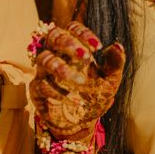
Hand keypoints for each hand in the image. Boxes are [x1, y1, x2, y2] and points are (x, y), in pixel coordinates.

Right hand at [30, 21, 124, 138]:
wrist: (81, 124)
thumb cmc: (94, 97)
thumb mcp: (110, 82)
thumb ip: (115, 64)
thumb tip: (117, 45)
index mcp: (74, 50)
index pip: (72, 29)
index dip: (82, 33)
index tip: (98, 46)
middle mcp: (57, 56)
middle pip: (53, 36)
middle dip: (68, 43)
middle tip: (85, 56)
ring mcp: (45, 72)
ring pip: (44, 59)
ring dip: (62, 68)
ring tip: (80, 82)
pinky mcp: (37, 90)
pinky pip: (42, 85)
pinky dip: (58, 92)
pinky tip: (74, 101)